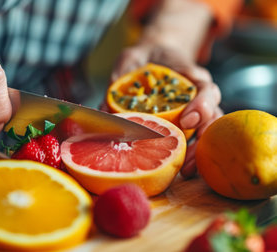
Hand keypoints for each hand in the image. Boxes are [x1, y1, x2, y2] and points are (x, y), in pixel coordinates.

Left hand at [110, 43, 222, 177]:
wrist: (152, 61)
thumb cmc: (144, 60)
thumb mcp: (131, 59)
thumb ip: (120, 76)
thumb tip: (103, 108)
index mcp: (189, 76)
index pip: (205, 89)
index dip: (201, 105)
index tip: (187, 120)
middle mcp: (197, 97)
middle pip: (213, 118)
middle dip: (204, 139)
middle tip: (189, 159)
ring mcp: (194, 113)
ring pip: (208, 133)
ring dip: (199, 154)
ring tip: (185, 171)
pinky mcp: (184, 127)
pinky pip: (192, 141)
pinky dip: (187, 156)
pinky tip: (176, 171)